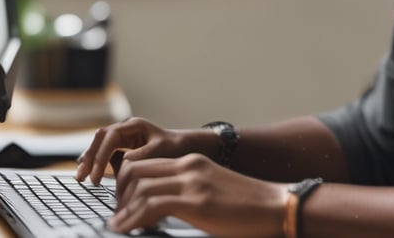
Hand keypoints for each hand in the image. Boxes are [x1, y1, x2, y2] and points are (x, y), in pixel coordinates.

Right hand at [76, 117, 196, 184]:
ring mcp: (124, 137)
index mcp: (134, 126)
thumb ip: (142, 156)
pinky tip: (90, 173)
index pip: (110, 138)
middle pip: (100, 138)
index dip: (100, 156)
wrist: (186, 148)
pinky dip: (97, 162)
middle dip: (90, 157)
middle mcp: (126, 128)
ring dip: (90, 159)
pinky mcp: (123, 147)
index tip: (96, 176)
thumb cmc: (176, 148)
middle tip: (82, 178)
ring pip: (100, 144)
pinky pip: (105, 152)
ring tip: (81, 177)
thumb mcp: (161, 152)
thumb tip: (123, 162)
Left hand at [109, 153, 286, 236]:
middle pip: (136, 170)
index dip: (126, 185)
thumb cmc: (247, 208)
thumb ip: (188, 193)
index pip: (145, 164)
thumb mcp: (212, 192)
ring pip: (139, 187)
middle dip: (119, 194)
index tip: (122, 205)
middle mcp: (189, 166)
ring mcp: (193, 182)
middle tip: (117, 215)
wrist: (276, 206)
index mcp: (192, 163)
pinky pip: (151, 205)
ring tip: (118, 226)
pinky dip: (132, 218)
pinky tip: (126, 229)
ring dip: (123, 209)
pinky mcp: (196, 201)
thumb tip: (160, 210)